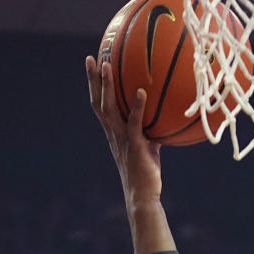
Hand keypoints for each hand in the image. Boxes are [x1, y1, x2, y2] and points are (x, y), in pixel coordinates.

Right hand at [86, 56, 162, 204]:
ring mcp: (122, 139)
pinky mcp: (135, 145)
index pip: (99, 105)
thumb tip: (162, 118)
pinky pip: (134, 122)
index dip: (94, 86)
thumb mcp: (148, 147)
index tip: (93, 66)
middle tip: (91, 57)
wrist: (142, 196)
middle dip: (93, 80)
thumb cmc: (146, 174)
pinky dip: (137, 106)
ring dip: (106, 86)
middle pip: (98, 102)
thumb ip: (150, 131)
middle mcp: (113, 134)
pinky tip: (141, 91)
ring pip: (109, 108)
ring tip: (107, 65)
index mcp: (113, 134)